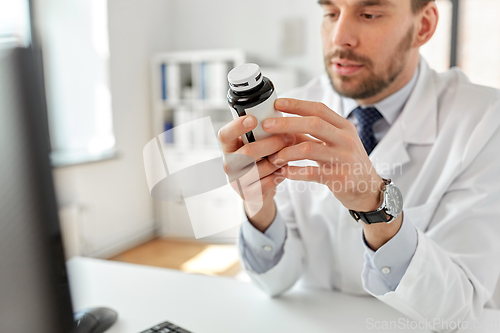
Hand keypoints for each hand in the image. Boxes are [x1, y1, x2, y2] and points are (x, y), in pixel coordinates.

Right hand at [218, 115, 295, 231]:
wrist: (259, 191)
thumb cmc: (260, 160)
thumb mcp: (257, 144)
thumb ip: (263, 132)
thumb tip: (280, 118)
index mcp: (229, 147)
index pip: (225, 135)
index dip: (236, 127)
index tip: (252, 119)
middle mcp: (228, 164)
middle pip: (247, 152)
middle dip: (271, 143)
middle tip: (289, 137)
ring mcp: (236, 181)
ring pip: (260, 168)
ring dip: (279, 160)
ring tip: (289, 154)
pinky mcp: (247, 195)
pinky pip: (267, 183)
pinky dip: (279, 175)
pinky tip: (284, 170)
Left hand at [263, 98, 383, 211]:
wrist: (369, 189)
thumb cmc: (346, 163)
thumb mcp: (334, 144)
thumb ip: (311, 135)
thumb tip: (282, 124)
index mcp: (344, 127)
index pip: (319, 109)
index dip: (297, 105)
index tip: (277, 103)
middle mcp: (346, 139)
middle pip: (313, 124)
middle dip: (286, 123)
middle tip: (266, 126)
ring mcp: (344, 158)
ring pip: (310, 149)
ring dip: (287, 152)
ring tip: (273, 157)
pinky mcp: (340, 178)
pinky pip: (311, 173)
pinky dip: (294, 172)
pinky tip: (282, 172)